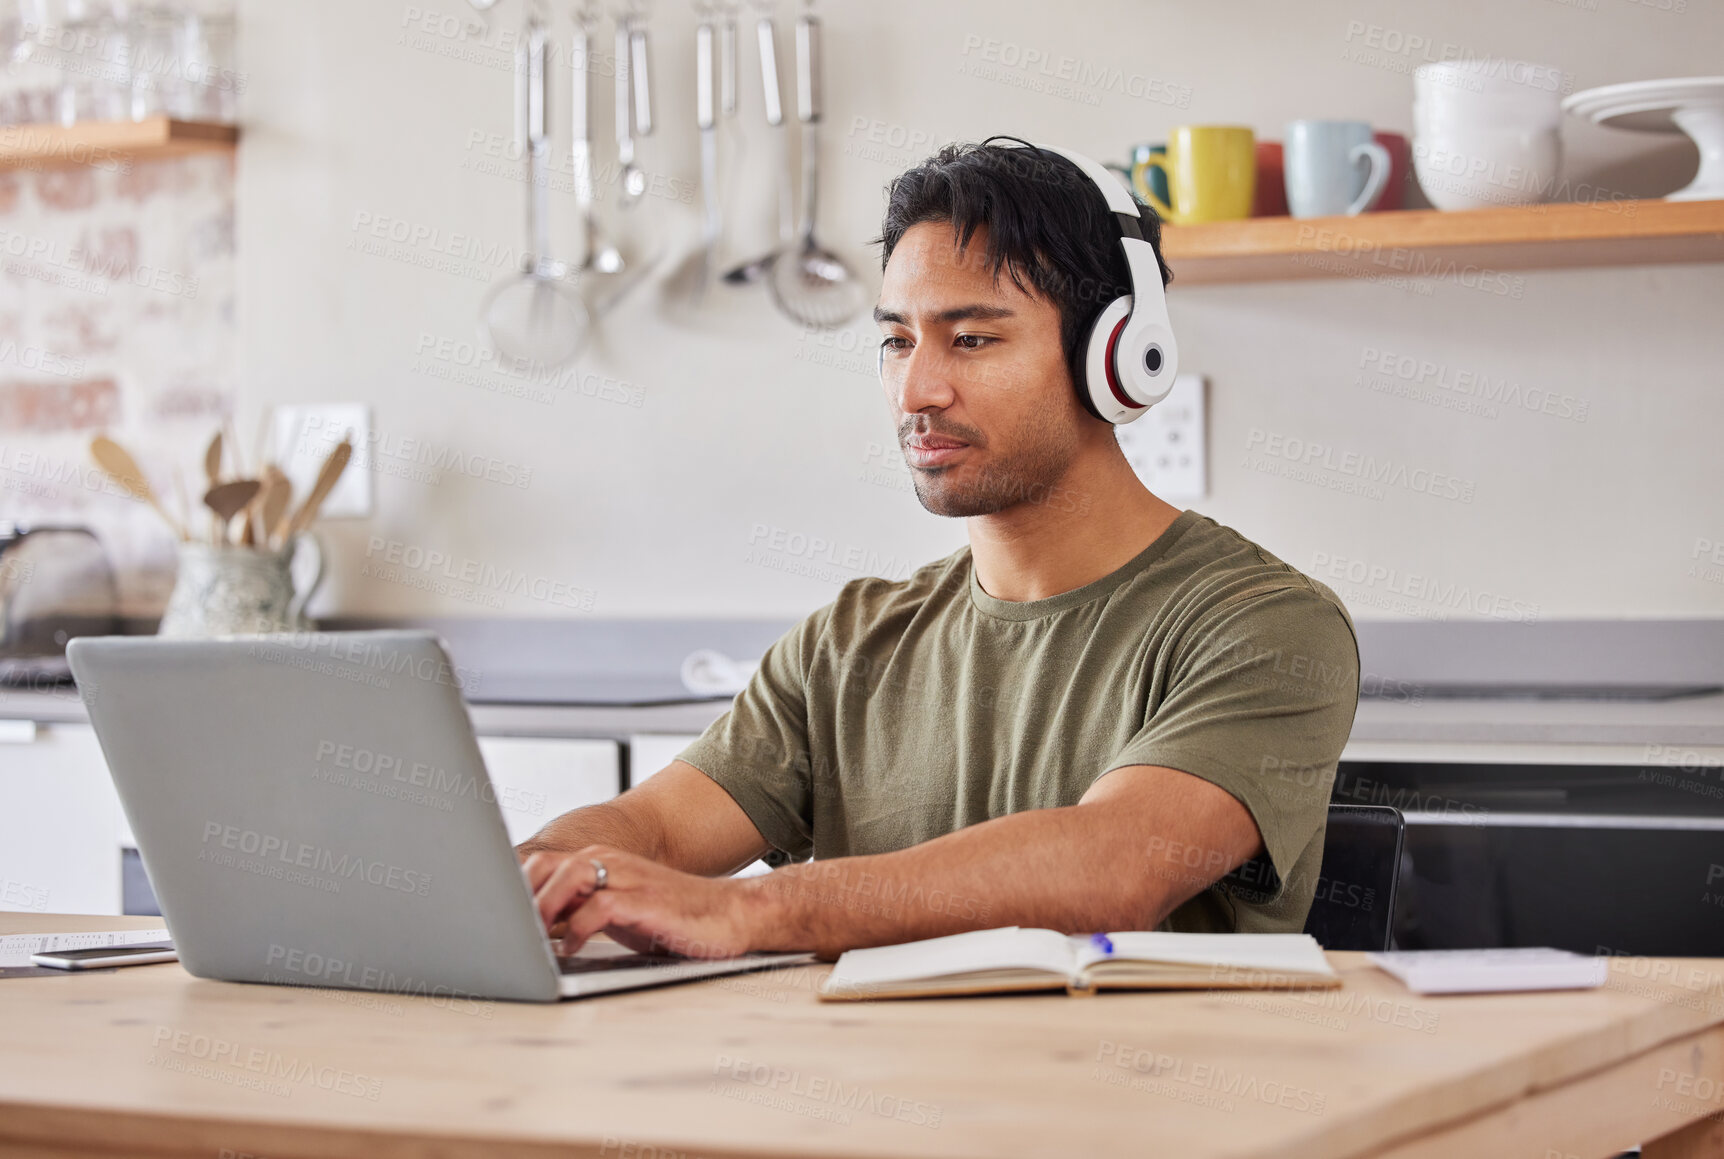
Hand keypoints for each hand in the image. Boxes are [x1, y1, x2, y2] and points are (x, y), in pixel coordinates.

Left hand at [519, 845, 772, 958]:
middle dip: (518, 898)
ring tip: (533, 939)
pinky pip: (596, 907)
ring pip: (565, 877)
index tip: (494, 921)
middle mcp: (607, 862)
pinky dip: (578, 928)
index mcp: (596, 862)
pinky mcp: (642, 901)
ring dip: (543, 908)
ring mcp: (625, 878)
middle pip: (541, 864)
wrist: (729, 915)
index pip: (536, 864)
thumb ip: (578, 911)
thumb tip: (533, 932)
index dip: (510, 891)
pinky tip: (576, 947)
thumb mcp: (617, 912)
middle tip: (508, 933)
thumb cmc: (671, 917)